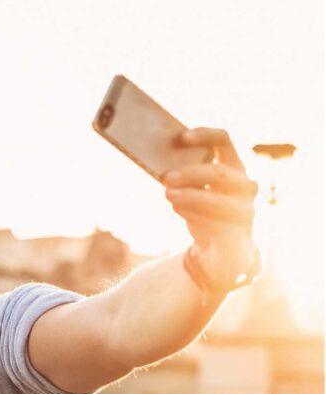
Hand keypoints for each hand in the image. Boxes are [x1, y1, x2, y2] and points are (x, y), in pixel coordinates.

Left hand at [163, 128, 259, 289]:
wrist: (226, 249)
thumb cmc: (207, 211)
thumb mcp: (198, 191)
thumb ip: (186, 177)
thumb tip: (159, 167)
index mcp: (235, 166)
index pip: (224, 141)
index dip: (205, 135)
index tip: (182, 136)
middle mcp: (245, 186)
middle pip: (220, 172)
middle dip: (192, 173)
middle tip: (166, 177)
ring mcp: (244, 210)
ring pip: (217, 200)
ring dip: (190, 196)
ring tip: (167, 193)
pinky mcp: (234, 233)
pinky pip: (213, 222)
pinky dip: (192, 214)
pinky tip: (177, 208)